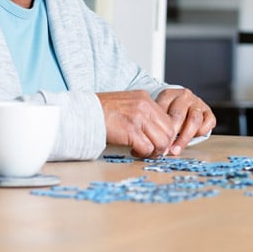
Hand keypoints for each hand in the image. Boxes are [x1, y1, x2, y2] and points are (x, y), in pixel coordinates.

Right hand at [97, 89, 214, 157]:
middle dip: (163, 144)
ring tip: (144, 152)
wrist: (83, 113)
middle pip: (169, 131)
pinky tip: (133, 151)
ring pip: (161, 141)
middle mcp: (144, 106)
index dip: (165, 134)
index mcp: (144, 98)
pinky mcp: (130, 130)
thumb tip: (154, 131)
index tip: (158, 142)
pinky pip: (147, 148)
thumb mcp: (126, 104)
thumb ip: (142, 113)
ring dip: (154, 151)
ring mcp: (138, 117)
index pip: (167, 119)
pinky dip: (143, 153)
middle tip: (153, 151)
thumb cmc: (101, 111)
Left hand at [154, 88, 215, 154]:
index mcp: (169, 94)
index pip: (164, 110)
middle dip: (172, 135)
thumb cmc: (168, 112)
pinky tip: (192, 137)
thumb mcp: (158, 113)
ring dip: (185, 138)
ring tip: (176, 149)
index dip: (160, 129)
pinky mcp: (208, 111)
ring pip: (194, 120)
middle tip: (166, 148)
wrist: (181, 106)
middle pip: (179, 116)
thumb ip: (156, 123)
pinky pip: (208, 122)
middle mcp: (184, 96)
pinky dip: (201, 132)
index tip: (157, 142)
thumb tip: (152, 143)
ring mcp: (197, 102)